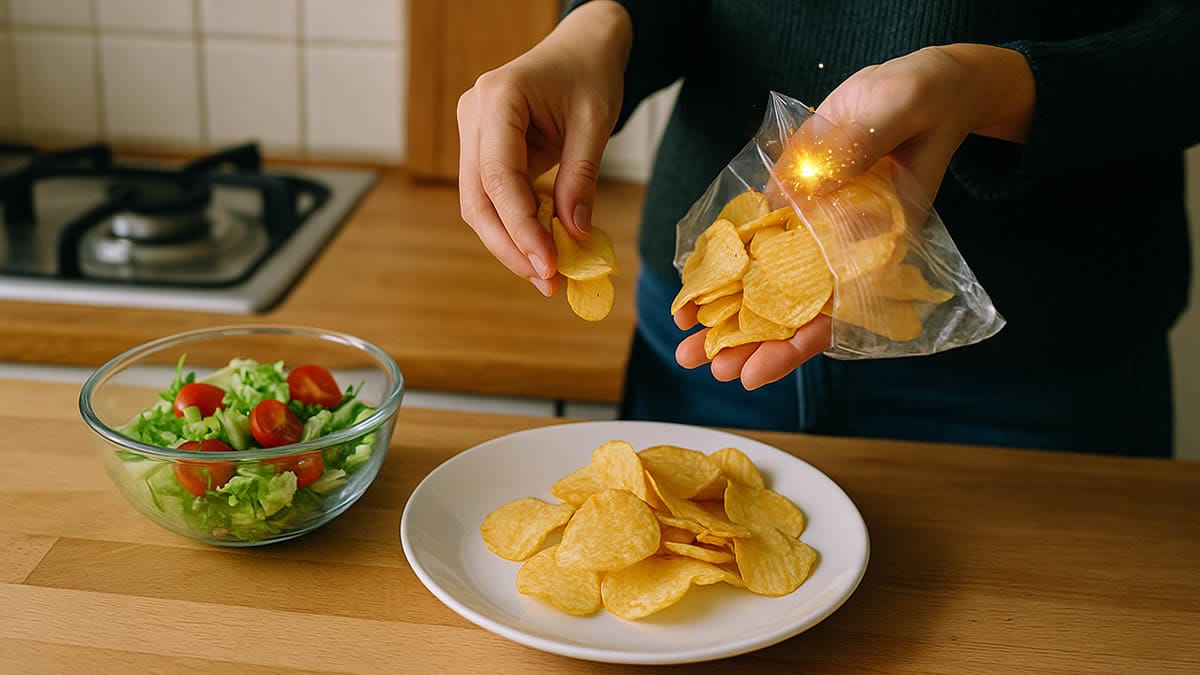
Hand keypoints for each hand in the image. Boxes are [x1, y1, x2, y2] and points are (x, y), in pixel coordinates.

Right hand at [457, 1, 630, 296]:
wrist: (581, 48)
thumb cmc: (589, 74)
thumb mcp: (596, 122)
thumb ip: (581, 177)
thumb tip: (575, 235)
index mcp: (498, 99)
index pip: (499, 178)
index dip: (522, 228)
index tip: (550, 266)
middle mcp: (473, 115)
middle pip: (477, 199)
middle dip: (511, 247)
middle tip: (548, 283)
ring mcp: (472, 132)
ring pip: (478, 204)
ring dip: (510, 244)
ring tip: (548, 276)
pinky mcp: (481, 149)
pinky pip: (491, 197)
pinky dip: (515, 227)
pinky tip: (542, 250)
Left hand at [673, 44, 1033, 388]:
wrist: (912, 88)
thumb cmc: (920, 101)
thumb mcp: (896, 111)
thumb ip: (855, 148)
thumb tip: (800, 190)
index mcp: (875, 244)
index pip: (836, 311)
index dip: (795, 345)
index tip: (755, 371)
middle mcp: (839, 248)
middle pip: (793, 311)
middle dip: (749, 344)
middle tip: (706, 365)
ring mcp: (811, 229)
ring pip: (768, 285)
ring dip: (729, 315)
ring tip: (685, 343)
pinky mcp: (790, 203)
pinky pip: (754, 242)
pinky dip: (725, 265)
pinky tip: (691, 288)